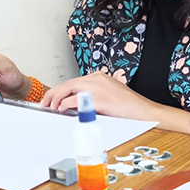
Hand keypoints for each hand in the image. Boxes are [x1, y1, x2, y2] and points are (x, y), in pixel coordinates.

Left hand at [42, 72, 157, 119]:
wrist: (145, 112)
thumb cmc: (128, 108)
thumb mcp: (107, 98)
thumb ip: (91, 98)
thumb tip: (72, 107)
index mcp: (98, 78)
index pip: (72, 83)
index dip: (59, 92)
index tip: (51, 100)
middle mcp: (97, 79)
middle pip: (68, 84)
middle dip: (53, 94)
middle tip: (44, 104)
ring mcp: (99, 88)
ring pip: (69, 89)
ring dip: (56, 99)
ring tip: (50, 108)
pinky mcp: (100, 99)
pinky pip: (77, 100)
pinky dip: (66, 105)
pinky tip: (62, 110)